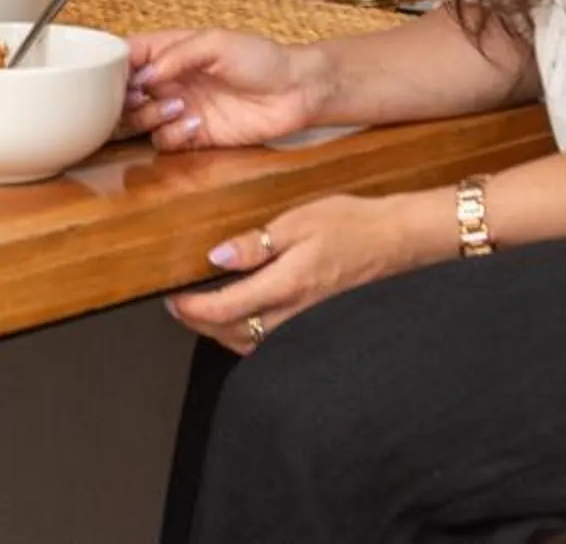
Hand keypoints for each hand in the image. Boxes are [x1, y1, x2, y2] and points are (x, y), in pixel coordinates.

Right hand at [123, 29, 324, 150]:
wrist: (296, 92)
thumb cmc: (261, 58)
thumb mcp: (217, 42)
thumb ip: (178, 55)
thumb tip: (144, 75)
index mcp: (170, 52)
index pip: (127, 56)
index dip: (113, 66)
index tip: (112, 75)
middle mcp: (169, 81)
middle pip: (124, 94)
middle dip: (125, 98)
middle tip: (139, 97)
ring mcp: (179, 110)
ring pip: (139, 120)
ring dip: (149, 115)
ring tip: (176, 105)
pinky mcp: (193, 137)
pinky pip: (165, 141)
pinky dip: (172, 135)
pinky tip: (194, 123)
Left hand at [165, 193, 445, 353]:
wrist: (395, 241)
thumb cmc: (351, 224)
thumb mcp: (298, 220)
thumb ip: (256, 242)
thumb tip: (216, 257)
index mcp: (285, 285)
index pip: (222, 311)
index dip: (189, 309)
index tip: (170, 297)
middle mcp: (293, 314)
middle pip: (230, 335)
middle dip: (198, 325)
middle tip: (178, 304)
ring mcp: (304, 324)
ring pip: (250, 345)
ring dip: (220, 333)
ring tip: (202, 310)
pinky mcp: (313, 324)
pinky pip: (270, 343)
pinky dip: (246, 335)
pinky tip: (242, 316)